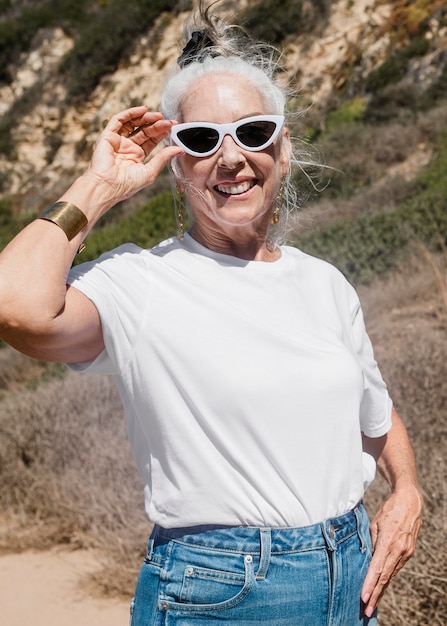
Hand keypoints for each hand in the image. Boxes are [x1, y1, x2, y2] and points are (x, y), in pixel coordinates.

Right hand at [85, 106, 182, 208]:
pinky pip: (119, 120)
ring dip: (146, 118)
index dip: (161, 132)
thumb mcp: (150, 171)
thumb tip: (179, 149)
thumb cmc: (127, 185)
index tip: (173, 127)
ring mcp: (117, 141)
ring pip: (133, 123)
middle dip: (156, 124)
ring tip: (159, 115)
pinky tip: (143, 110)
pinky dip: (130, 113)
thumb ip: (163, 158)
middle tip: (169, 121)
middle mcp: (127, 147)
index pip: (151, 140)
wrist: (107, 187)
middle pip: (143, 130)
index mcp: (136, 156)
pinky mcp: (107, 136)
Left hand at [361, 485, 422, 616]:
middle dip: (376, 595)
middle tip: (367, 610)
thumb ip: (371, 542)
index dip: (370, 584)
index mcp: (388, 542)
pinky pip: (396, 568)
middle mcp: (399, 550)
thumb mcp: (374, 523)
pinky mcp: (409, 552)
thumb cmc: (389, 511)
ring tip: (373, 604)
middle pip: (385, 577)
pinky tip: (382, 587)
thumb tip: (366, 558)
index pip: (377, 568)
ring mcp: (406, 553)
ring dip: (382, 590)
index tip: (364, 597)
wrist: (410, 503)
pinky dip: (388, 579)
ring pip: (391, 575)